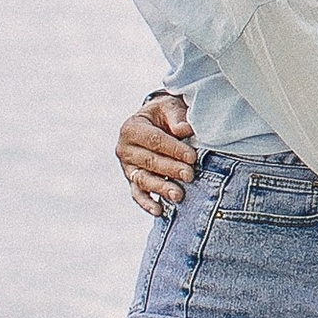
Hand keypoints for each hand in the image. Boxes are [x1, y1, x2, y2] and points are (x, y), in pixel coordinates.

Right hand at [119, 89, 195, 217]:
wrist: (155, 122)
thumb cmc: (165, 114)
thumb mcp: (170, 107)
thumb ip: (177, 117)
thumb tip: (185, 129)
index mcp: (132, 127)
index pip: (154, 140)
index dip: (173, 149)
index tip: (192, 156)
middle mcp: (125, 149)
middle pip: (149, 162)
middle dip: (171, 169)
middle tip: (190, 175)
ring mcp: (127, 167)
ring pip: (143, 180)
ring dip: (161, 188)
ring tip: (179, 195)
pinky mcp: (132, 181)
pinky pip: (137, 194)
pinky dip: (147, 203)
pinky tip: (159, 211)